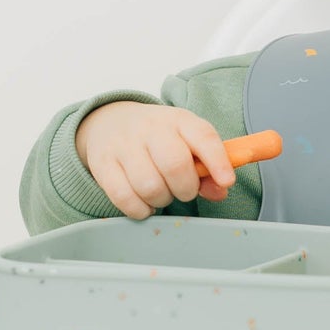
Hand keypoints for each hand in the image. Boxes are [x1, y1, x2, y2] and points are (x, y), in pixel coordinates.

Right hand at [75, 101, 236, 217]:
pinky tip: (144, 203)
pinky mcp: (103, 164)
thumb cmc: (158, 138)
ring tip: (161, 194)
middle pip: (175, 165)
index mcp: (179, 120)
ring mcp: (124, 145)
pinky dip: (139, 209)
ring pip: (149, 186)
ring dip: (161, 200)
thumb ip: (207, 169)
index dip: (218, 161)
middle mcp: (150, 128)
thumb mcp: (186, 143)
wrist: (109, 122)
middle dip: (186, 189)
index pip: (203, 136)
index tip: (226, 181)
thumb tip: (220, 190)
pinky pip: (124, 198)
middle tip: (183, 190)